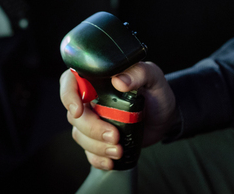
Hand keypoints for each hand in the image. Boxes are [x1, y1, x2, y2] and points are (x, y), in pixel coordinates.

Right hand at [60, 62, 176, 169]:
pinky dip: (98, 158)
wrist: (164, 117)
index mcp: (96, 79)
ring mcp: (93, 120)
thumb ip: (139, 73)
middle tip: (114, 135)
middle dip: (92, 128)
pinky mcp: (98, 139)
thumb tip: (120, 81)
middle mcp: (90, 99)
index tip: (78, 110)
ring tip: (119, 149)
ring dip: (97, 146)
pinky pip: (89, 151)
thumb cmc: (156, 93)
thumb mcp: (153, 77)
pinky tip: (111, 160)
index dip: (68, 95)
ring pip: (80, 135)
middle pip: (74, 115)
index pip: (70, 81)